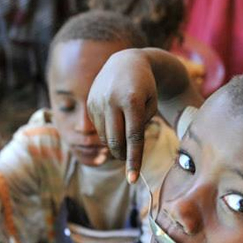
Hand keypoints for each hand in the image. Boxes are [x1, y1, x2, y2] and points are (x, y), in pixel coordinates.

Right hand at [87, 50, 158, 183]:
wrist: (127, 62)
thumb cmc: (145, 88)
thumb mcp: (151, 105)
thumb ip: (141, 127)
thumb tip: (127, 150)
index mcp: (133, 100)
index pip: (133, 138)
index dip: (134, 160)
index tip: (133, 179)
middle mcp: (112, 100)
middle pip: (116, 140)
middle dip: (122, 156)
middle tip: (129, 161)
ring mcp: (98, 101)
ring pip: (106, 136)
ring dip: (116, 144)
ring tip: (125, 136)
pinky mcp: (90, 102)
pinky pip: (98, 128)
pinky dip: (108, 132)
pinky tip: (116, 122)